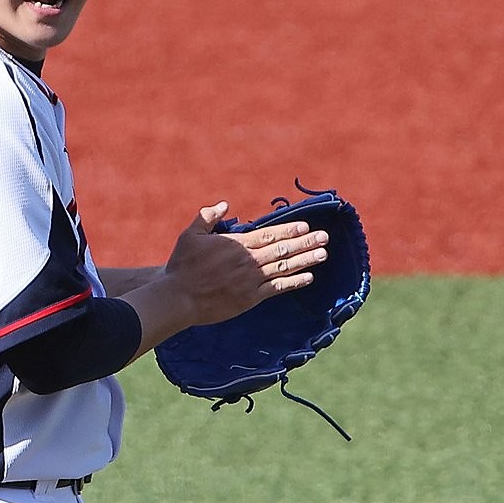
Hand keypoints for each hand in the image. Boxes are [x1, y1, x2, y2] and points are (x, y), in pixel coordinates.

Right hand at [164, 202, 328, 325]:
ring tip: (323, 254)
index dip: (290, 230)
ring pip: (284, 267)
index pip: (270, 234)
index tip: (307, 226)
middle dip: (305, 242)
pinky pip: (277, 289)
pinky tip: (308, 277)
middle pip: (283, 249)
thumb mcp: (191, 234)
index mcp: (237, 244)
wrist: (179, 297)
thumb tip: (223, 204)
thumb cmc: (182, 266)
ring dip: (305, 260)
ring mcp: (251, 281)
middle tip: (324, 238)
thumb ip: (207, 217)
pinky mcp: (250, 298)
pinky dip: (293, 282)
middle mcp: (249, 261)